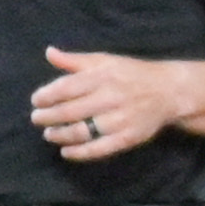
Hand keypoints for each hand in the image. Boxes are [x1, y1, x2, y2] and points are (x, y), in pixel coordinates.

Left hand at [33, 48, 188, 162]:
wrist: (168, 91)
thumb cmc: (131, 73)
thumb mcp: (105, 60)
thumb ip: (75, 60)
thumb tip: (49, 52)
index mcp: (103, 76)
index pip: (67, 88)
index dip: (47, 96)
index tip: (36, 100)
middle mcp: (111, 97)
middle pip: (71, 112)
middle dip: (48, 117)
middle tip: (36, 119)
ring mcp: (120, 119)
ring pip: (82, 132)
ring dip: (60, 135)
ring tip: (49, 134)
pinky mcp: (128, 138)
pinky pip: (99, 149)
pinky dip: (79, 153)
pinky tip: (66, 151)